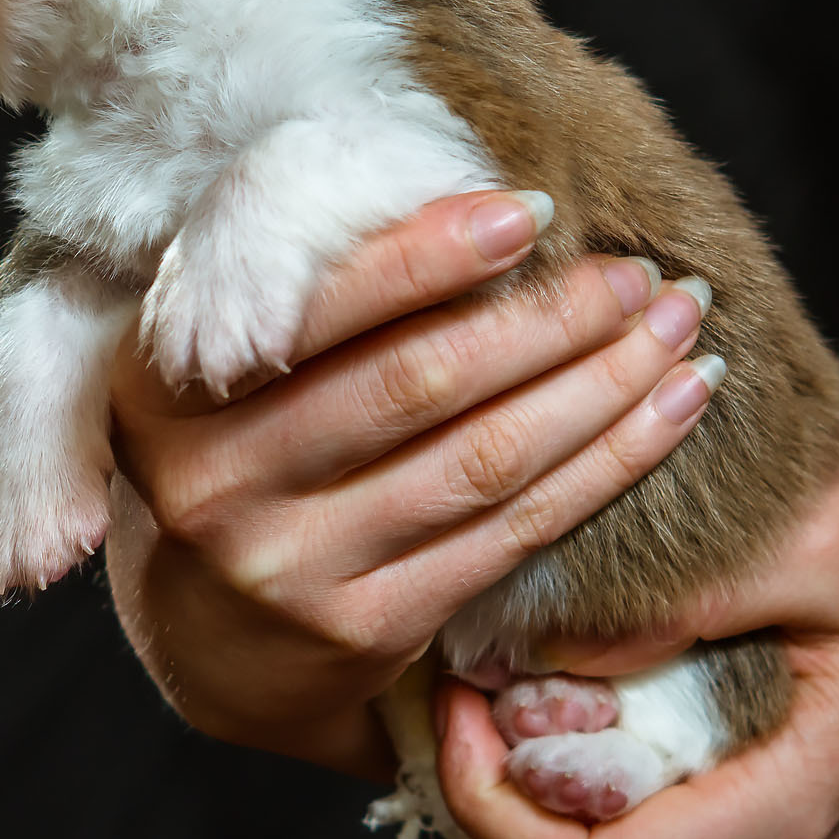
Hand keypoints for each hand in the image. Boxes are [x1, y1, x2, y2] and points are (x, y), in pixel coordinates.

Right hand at [104, 190, 724, 780]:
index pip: (314, 309)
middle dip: (546, 319)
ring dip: (600, 387)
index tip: (532, 209)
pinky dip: (604, 466)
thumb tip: (468, 195)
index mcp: (162, 388)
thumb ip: (295, 287)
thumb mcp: (216, 366)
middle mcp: (211, 483)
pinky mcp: (363, 631)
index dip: (429, 255)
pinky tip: (668, 411)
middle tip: (635, 273)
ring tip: (676, 328)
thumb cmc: (238, 454)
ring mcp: (289, 567)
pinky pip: (511, 535)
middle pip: (415, 383)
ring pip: (481, 460)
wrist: (211, 642)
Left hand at [431, 455, 838, 838]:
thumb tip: (534, 647)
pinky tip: (530, 672)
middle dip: (478, 786)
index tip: (454, 691)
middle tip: (441, 667)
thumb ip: (676, 603)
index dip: (484, 801)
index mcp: (778, 807)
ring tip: (473, 662)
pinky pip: (619, 817)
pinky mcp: (742, 800)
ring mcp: (753, 838)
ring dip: (512, 776)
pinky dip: (557, 762)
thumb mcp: (810, 546)